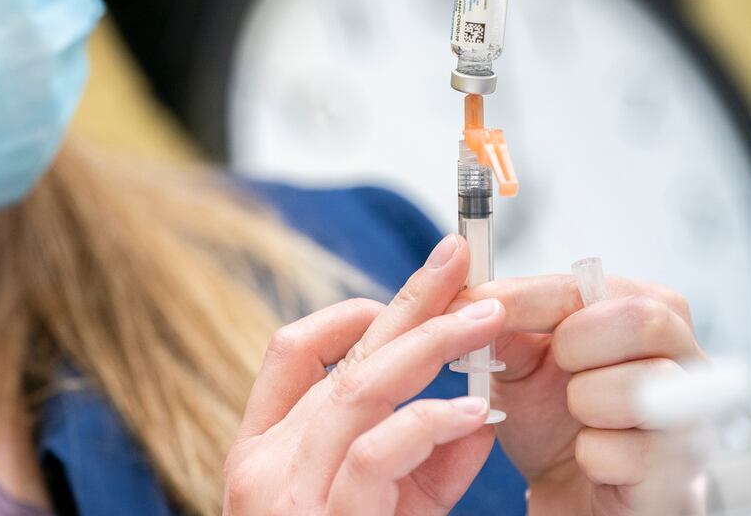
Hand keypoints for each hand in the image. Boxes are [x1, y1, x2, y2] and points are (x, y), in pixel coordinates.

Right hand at [224, 234, 503, 514]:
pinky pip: (377, 452)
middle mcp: (265, 461)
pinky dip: (429, 421)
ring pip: (359, 386)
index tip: (403, 304)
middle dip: (411, 301)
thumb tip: (478, 411)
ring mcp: (288, 492)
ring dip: (431, 343)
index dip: (347, 314)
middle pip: (342, 356)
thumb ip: (426, 463)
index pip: (290, 352)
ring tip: (485, 320)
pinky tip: (471, 411)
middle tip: (458, 260)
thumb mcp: (383, 513)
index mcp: (266, 448)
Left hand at [460, 275, 704, 514]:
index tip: (478, 306)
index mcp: (646, 311)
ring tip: (576, 413)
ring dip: (582, 402)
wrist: (568, 490)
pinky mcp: (679, 475)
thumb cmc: (553, 416)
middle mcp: (684, 357)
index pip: (593, 285)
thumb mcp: (520, 360)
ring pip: (636, 389)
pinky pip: (624, 454)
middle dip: (575, 344)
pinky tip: (589, 456)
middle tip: (557, 364)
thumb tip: (466, 281)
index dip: (528, 298)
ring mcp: (690, 417)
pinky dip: (590, 456)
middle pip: (642, 320)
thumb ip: (501, 320)